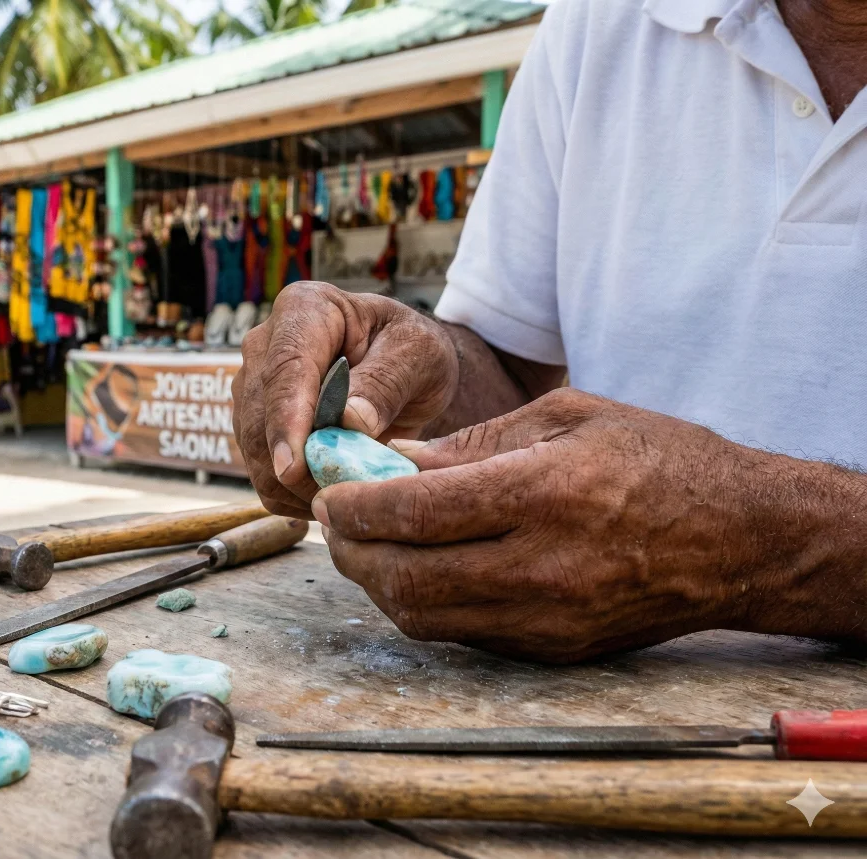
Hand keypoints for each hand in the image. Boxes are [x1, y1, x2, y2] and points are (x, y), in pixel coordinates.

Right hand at [232, 282, 457, 517]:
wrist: (402, 369)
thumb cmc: (411, 352)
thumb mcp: (419, 355)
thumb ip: (387, 382)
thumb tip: (349, 420)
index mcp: (304, 310)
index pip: (286, 368)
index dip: (285, 420)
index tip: (292, 466)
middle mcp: (265, 346)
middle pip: (259, 417)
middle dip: (292, 467)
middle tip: (344, 496)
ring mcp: (253, 387)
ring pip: (253, 451)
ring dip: (294, 486)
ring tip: (347, 494)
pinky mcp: (254, 425)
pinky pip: (261, 474)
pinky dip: (291, 497)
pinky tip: (330, 494)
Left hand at [313, 388, 865, 661]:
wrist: (740, 539)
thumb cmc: (657, 460)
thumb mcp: (566, 417)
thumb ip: (472, 444)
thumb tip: (390, 460)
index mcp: (545, 494)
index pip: (417, 512)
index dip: (355, 504)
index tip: (327, 489)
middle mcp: (543, 567)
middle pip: (407, 577)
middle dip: (350, 549)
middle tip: (333, 519)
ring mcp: (548, 620)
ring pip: (424, 618)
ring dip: (377, 582)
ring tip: (362, 542)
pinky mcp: (553, 651)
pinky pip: (460, 634)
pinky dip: (421, 603)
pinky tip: (414, 568)